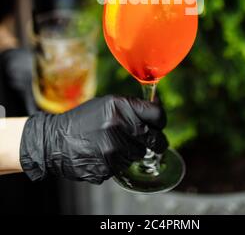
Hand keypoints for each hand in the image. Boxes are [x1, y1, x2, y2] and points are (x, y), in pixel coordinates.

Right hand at [20, 96, 167, 183]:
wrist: (56, 141)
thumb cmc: (82, 120)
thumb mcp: (106, 104)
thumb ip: (131, 107)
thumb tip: (156, 107)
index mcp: (120, 107)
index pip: (157, 115)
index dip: (160, 119)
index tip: (158, 123)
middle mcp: (119, 126)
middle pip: (155, 139)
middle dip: (156, 140)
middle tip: (151, 140)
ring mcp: (114, 149)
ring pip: (140, 154)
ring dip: (133, 150)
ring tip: (114, 143)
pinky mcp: (109, 167)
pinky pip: (125, 166)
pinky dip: (119, 161)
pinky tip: (104, 153)